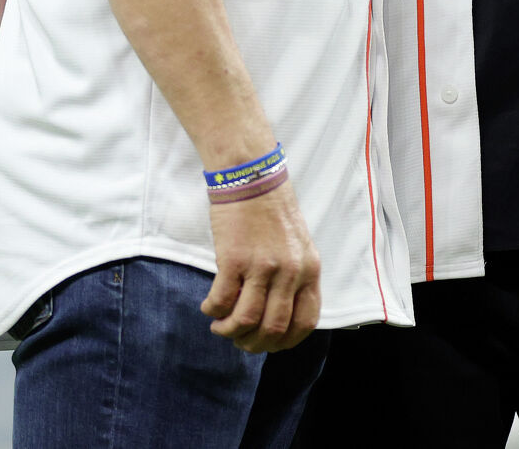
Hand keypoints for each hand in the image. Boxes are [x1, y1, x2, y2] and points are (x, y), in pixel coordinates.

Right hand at [201, 180, 321, 352]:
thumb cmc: (271, 210)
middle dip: (254, 343)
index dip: (285, 342)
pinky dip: (213, 311)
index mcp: (309, 269)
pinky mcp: (234, 259)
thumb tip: (278, 314)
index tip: (268, 344)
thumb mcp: (297, 245)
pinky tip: (209, 307)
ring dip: (230, 332)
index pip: (305, 322)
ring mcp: (262, 266)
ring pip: (247, 321)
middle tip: (239, 341)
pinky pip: (222, 301)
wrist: (250, 175)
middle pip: (274, 328)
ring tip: (220, 327)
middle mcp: (290, 271)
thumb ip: (294, 277)